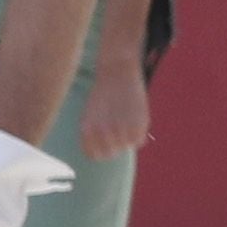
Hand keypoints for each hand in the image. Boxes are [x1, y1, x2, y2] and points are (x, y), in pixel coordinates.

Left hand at [83, 46, 154, 163]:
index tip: (105, 141)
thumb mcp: (91, 114)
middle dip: (115, 145)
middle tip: (118, 129)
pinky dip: (139, 133)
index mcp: (88, 130)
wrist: (117, 71)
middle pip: (111, 154)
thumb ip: (95, 135)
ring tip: (126, 119)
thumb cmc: (103, 93)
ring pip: (126, 147)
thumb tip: (105, 153)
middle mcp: (103, 132)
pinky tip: (135, 118)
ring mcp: (121, 129)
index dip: (101, 150)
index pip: (94, 155)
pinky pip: (138, 141)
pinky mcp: (138, 125)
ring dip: (128, 137)